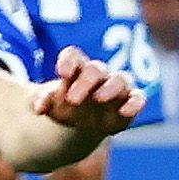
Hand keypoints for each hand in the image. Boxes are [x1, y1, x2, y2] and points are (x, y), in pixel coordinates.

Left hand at [30, 44, 144, 144]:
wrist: (80, 124)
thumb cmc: (63, 107)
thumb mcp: (47, 104)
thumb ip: (41, 101)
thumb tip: (39, 107)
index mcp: (75, 69)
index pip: (73, 56)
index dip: (69, 60)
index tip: (62, 72)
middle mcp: (98, 75)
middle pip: (95, 69)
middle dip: (85, 81)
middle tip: (73, 99)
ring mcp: (116, 88)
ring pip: (120, 79)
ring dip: (110, 88)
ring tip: (99, 99)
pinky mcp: (130, 103)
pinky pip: (139, 98)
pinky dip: (135, 102)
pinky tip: (126, 111)